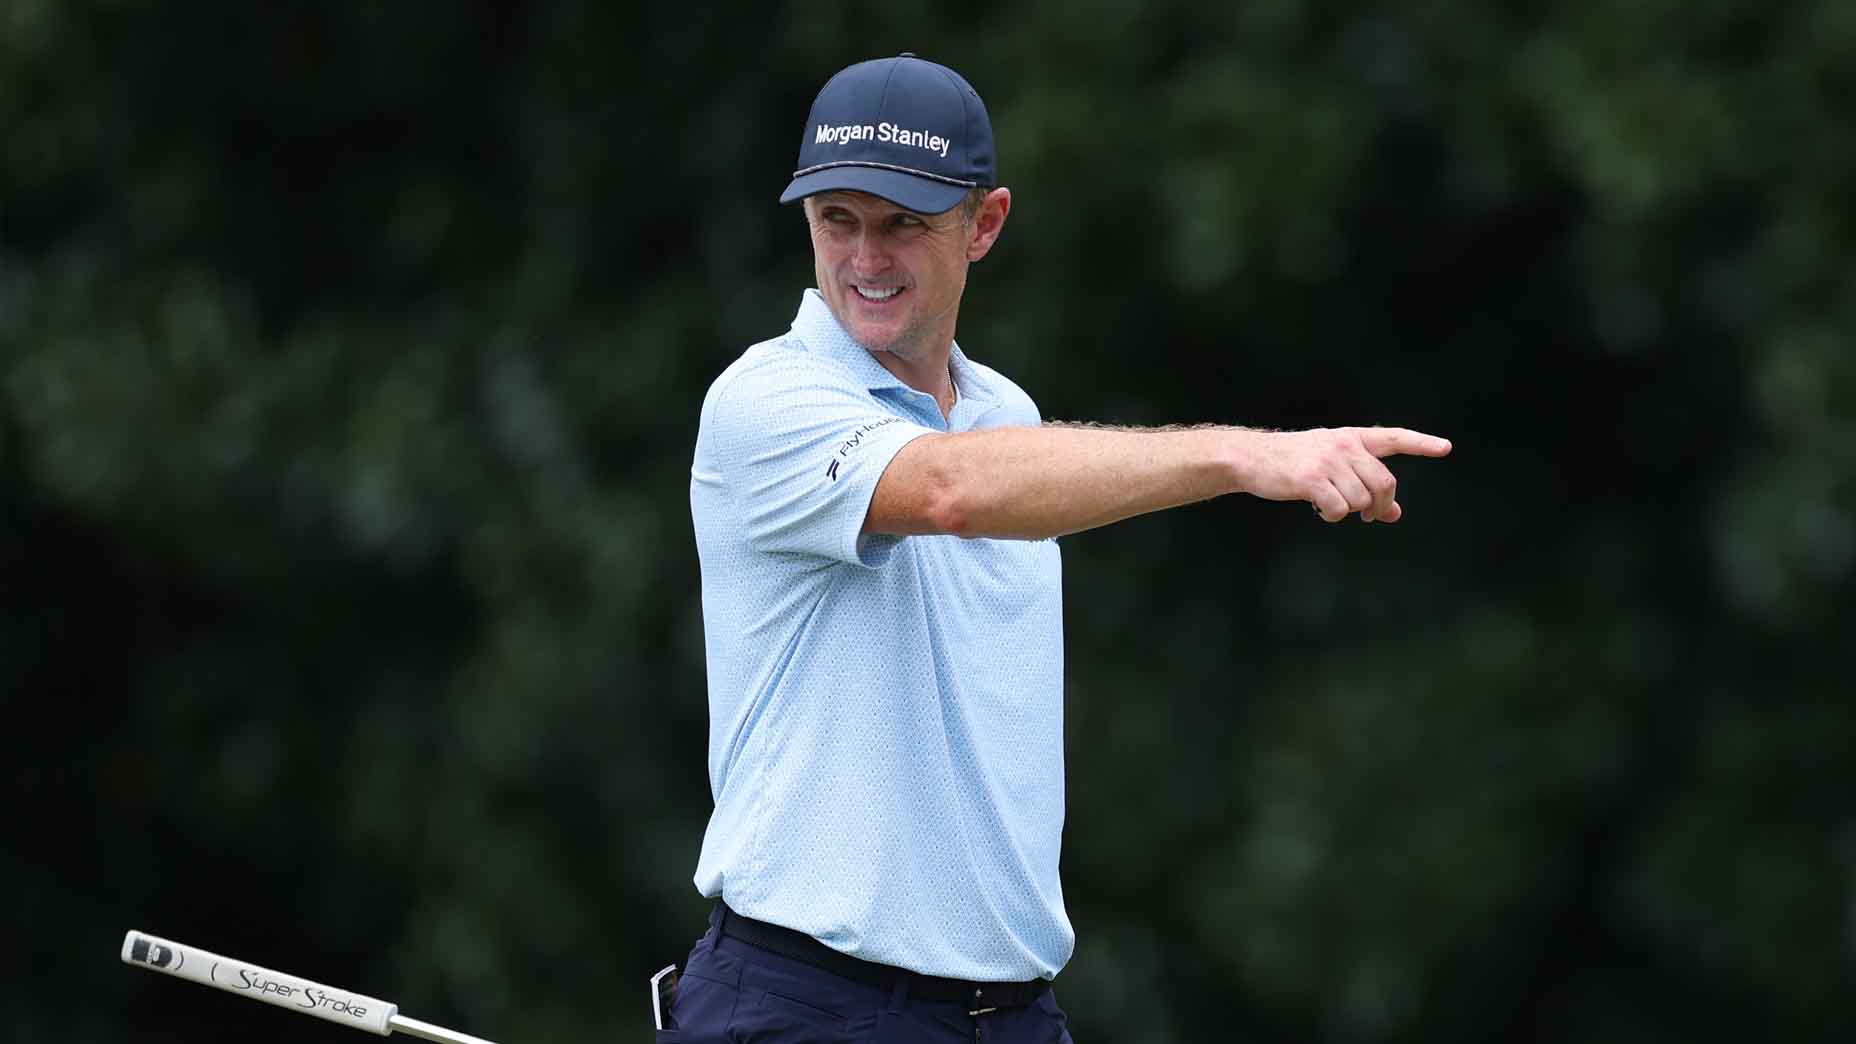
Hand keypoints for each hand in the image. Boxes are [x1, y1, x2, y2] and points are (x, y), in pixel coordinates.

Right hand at [1237, 427, 1451, 522]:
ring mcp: (1328, 462)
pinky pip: (1339, 509)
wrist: (1251, 458)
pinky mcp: (1312, 479)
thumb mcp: (1331, 465)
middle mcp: (1343, 446)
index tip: (1444, 447)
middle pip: (1384, 483)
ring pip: (1361, 500)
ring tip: (1331, 504)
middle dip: (1381, 506)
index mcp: (1350, 438)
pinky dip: (1332, 515)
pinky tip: (1319, 508)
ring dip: (1349, 511)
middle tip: (1371, 515)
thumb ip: (1363, 483)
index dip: (1421, 443)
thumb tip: (1395, 513)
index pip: (1393, 437)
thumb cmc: (1292, 462)